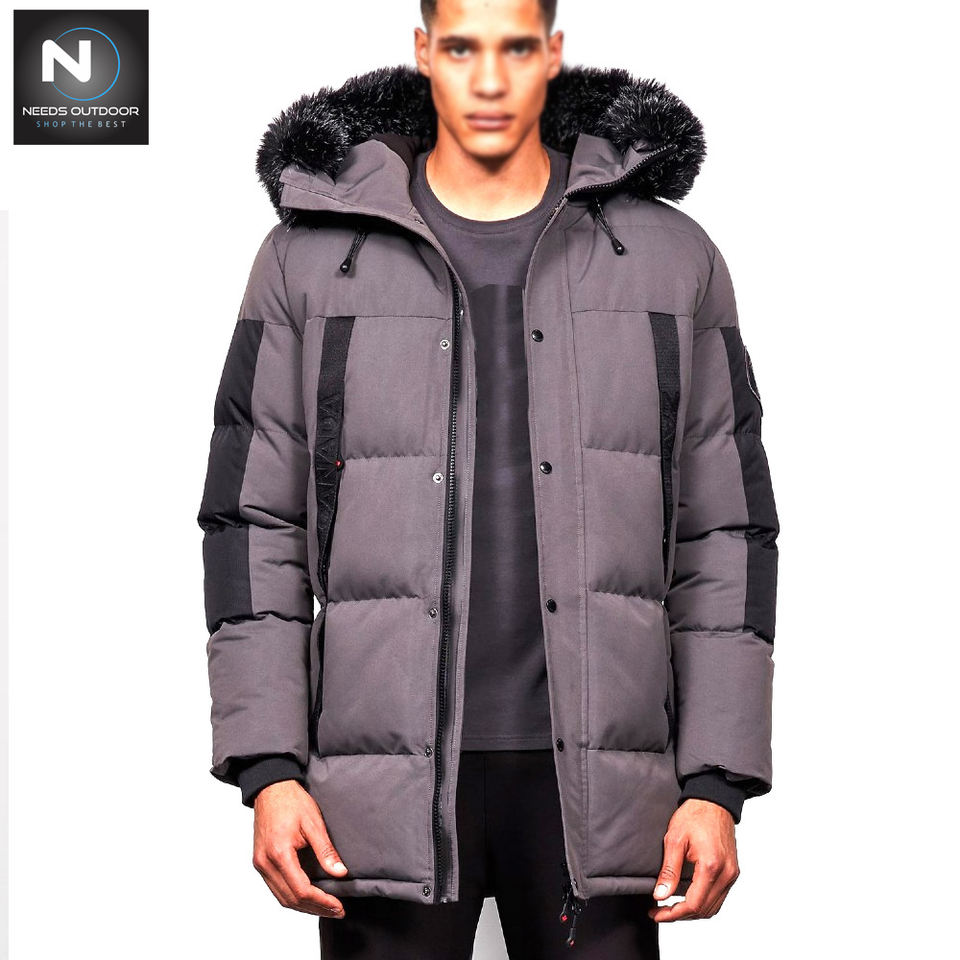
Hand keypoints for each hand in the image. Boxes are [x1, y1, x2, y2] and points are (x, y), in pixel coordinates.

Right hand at [251, 779, 348, 917]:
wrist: (271, 788)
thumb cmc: (292, 801)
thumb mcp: (314, 823)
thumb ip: (326, 851)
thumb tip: (340, 873)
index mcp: (279, 853)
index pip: (301, 889)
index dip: (321, 901)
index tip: (338, 905)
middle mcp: (265, 863)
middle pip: (290, 899)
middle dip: (315, 908)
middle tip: (337, 910)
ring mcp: (260, 864)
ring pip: (282, 898)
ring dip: (304, 907)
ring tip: (326, 908)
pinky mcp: (261, 862)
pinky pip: (276, 888)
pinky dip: (293, 897)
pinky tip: (308, 897)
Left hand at [647, 799, 739, 921]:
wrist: (714, 801)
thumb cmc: (694, 815)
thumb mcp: (674, 839)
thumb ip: (669, 871)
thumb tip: (660, 895)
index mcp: (711, 866)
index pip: (693, 904)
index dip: (672, 914)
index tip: (655, 913)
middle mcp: (726, 874)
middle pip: (704, 910)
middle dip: (680, 915)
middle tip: (659, 911)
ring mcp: (732, 874)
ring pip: (713, 908)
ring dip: (692, 912)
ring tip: (671, 907)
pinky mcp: (732, 872)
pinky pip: (719, 897)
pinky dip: (703, 902)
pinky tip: (687, 897)